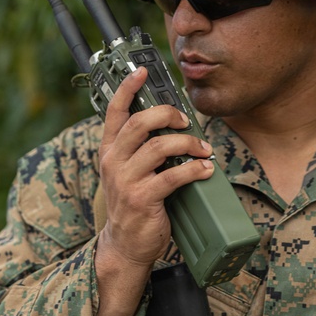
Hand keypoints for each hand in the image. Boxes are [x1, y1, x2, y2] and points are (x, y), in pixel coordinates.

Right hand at [89, 66, 214, 315]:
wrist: (125, 244)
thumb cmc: (133, 202)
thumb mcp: (127, 171)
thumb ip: (139, 148)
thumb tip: (172, 123)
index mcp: (109, 150)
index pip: (114, 112)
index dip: (126, 89)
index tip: (140, 72)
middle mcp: (113, 162)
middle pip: (139, 123)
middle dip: (167, 115)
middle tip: (186, 120)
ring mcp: (126, 181)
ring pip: (159, 147)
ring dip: (187, 144)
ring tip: (204, 149)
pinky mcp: (143, 199)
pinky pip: (173, 176)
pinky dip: (194, 169)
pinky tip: (206, 170)